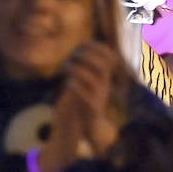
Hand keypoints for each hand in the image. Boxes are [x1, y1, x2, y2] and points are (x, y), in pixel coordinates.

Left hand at [63, 42, 123, 156]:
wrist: (89, 126)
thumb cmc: (84, 100)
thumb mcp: (88, 81)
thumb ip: (85, 66)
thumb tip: (77, 49)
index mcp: (105, 76)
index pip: (108, 56)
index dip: (96, 47)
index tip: (80, 46)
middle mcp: (104, 85)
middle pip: (101, 65)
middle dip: (85, 56)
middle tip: (71, 56)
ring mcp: (99, 96)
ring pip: (92, 79)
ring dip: (76, 70)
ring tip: (64, 66)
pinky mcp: (91, 108)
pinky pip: (84, 94)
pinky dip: (75, 86)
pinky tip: (68, 83)